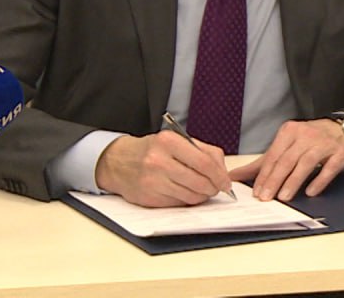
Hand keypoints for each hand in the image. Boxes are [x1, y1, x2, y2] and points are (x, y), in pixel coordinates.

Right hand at [95, 131, 231, 206]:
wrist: (118, 162)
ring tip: (202, 191)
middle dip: (213, 188)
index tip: (226, 183)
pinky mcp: (149, 197)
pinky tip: (185, 193)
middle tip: (216, 188)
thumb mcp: (177, 141)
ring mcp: (153, 181)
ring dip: (201, 196)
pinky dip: (186, 201)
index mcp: (169, 142)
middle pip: (200, 182)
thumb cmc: (152, 150)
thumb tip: (223, 172)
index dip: (220, 176)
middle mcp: (159, 161)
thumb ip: (204, 151)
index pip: (205, 163)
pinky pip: (178, 203)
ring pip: (191, 196)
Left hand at [230, 119, 343, 200]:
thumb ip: (262, 163)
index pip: (273, 156)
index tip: (257, 192)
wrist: (342, 130)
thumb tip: (234, 176)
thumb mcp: (285, 146)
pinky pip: (329, 168)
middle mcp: (306, 135)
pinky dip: (319, 180)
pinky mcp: (340, 153)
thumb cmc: (310, 140)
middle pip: (287, 160)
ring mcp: (324, 144)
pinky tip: (311, 191)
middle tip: (266, 197)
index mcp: (289, 132)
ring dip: (294, 181)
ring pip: (306, 163)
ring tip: (284, 197)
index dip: (264, 175)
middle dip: (275, 180)